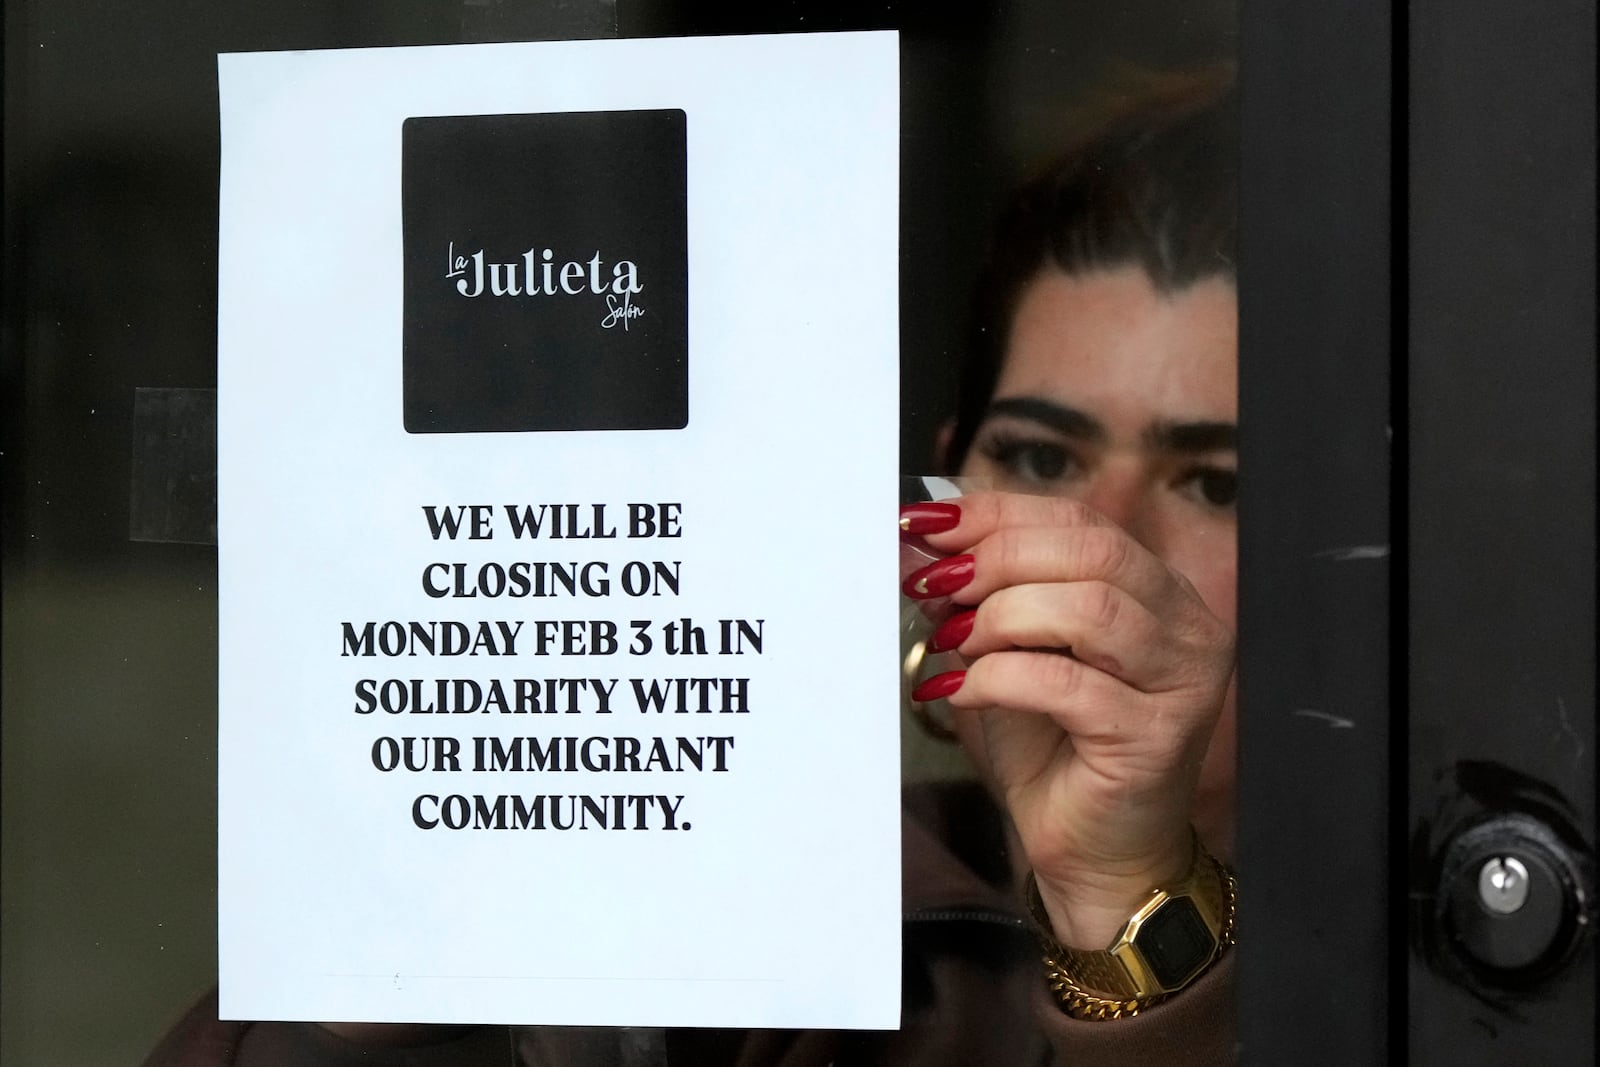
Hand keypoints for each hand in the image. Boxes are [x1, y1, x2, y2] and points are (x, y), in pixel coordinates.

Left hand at [910, 492, 1234, 948]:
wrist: (1093, 854)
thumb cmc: (1054, 750)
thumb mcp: (1010, 652)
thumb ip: (979, 594)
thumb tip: (917, 543)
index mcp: (1157, 590)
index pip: (1081, 521)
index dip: (998, 514)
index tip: (927, 521)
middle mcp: (1185, 626)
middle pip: (1092, 550)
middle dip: (996, 558)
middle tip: (933, 584)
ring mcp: (1180, 681)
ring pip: (1089, 608)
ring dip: (1000, 616)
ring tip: (952, 641)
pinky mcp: (1155, 736)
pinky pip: (1066, 684)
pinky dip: (998, 678)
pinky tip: (959, 691)